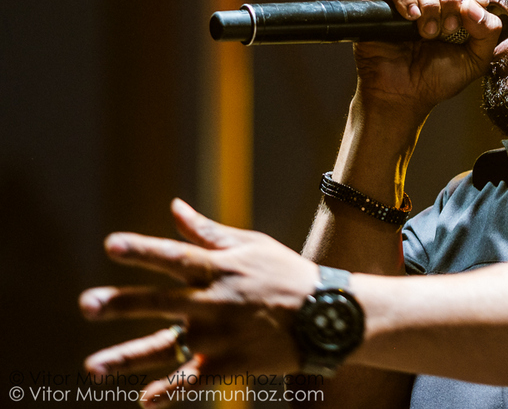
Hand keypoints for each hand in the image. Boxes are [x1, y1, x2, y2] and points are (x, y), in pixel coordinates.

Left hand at [79, 199, 318, 405]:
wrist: (328, 316)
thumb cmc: (288, 274)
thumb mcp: (253, 245)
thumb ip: (208, 233)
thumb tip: (174, 207)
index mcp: (221, 268)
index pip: (175, 256)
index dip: (143, 250)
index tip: (111, 245)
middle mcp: (215, 301)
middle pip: (160, 301)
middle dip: (122, 303)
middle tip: (89, 304)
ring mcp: (221, 335)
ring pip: (166, 347)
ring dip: (128, 357)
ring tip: (93, 368)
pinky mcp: (231, 364)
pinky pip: (192, 380)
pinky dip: (168, 391)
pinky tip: (144, 400)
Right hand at [354, 0, 500, 118]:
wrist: (403, 97)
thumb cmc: (436, 80)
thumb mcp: (475, 60)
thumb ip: (488, 32)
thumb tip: (475, 4)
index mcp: (455, 8)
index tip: (479, 2)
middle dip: (449, 2)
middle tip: (446, 31)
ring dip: (428, 4)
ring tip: (426, 33)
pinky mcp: (378, 3)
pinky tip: (410, 16)